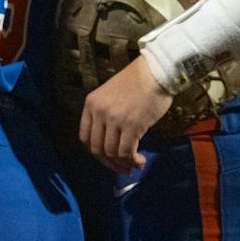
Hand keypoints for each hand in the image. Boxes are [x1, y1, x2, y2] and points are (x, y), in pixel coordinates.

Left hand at [80, 55, 171, 172]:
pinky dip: (133, 161)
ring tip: (134, 164)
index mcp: (91, 103)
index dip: (96, 153)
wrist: (155, 72)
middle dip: (109, 163)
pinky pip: (127, 152)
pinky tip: (140, 160)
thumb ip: (106, 115)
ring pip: (111, 153)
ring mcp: (114, 119)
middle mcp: (99, 111)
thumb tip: (111, 144)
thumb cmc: (136, 83)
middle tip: (122, 168)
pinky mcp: (132, 125)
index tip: (107, 159)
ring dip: (123, 164)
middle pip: (96, 148)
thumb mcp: (110, 95)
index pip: (84, 137)